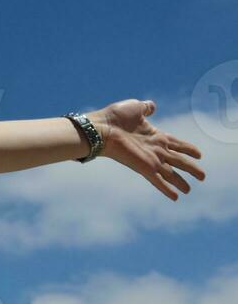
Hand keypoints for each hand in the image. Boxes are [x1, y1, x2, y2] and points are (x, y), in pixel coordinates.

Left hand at [91, 99, 205, 200]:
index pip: (177, 143)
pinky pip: (158, 180)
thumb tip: (152, 106)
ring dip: (181, 181)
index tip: (199, 154)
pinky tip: (176, 197)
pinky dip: (167, 188)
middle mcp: (155, 149)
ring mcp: (150, 159)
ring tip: (189, 190)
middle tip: (202, 176)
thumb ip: (146, 107)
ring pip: (171, 173)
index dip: (188, 148)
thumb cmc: (114, 117)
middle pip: (178, 160)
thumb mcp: (135, 107)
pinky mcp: (144, 167)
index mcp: (156, 135)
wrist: (101, 127)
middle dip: (191, 168)